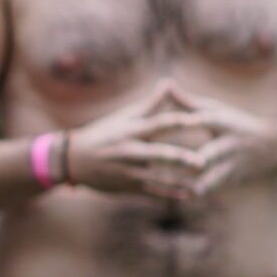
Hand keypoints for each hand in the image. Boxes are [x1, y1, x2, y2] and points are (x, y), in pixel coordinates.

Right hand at [64, 80, 211, 200]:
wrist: (74, 160)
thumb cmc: (105, 133)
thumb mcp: (125, 116)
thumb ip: (151, 103)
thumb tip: (169, 81)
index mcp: (132, 130)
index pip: (159, 124)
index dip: (179, 121)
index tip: (200, 120)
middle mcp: (131, 150)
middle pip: (159, 154)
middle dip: (180, 159)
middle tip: (202, 162)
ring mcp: (129, 170)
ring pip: (158, 177)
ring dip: (180, 181)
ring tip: (201, 182)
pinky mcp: (128, 186)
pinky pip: (151, 192)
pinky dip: (169, 195)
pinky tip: (188, 195)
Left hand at [171, 89, 276, 199]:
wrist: (275, 146)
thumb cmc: (237, 124)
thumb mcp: (217, 110)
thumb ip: (187, 101)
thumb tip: (164, 82)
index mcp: (225, 122)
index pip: (207, 119)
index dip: (190, 120)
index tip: (168, 122)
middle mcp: (230, 143)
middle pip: (211, 153)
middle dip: (195, 161)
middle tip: (170, 164)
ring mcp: (233, 164)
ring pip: (213, 178)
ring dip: (195, 184)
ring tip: (173, 188)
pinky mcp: (233, 180)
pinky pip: (213, 189)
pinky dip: (198, 193)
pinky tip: (177, 197)